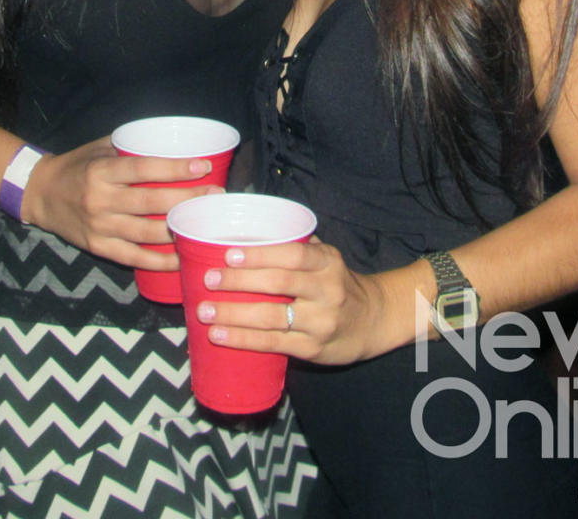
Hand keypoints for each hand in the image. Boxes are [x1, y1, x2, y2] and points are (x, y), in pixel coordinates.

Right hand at [22, 136, 222, 268]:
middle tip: (215, 196)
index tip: (202, 167)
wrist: (40, 194)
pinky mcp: (98, 247)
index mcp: (101, 172)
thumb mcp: (98, 148)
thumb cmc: (76, 166)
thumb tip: (170, 140)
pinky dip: (159, 261)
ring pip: (146, 233)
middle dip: (186, 200)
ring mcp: (99, 227)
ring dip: (179, 230)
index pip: (143, 169)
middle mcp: (100, 200)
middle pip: (151, 203)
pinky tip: (182, 259)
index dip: (174, 169)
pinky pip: (134, 258)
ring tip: (204, 223)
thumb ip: (129, 147)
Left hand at [195, 238, 389, 364]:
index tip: (229, 253)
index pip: (293, 254)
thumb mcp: (326, 259)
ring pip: (272, 318)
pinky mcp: (312, 349)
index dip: (260, 254)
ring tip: (205, 311)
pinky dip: (242, 340)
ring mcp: (321, 322)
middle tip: (209, 280)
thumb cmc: (336, 283)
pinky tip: (219, 337)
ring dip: (233, 314)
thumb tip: (247, 228)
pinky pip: (273, 344)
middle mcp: (327, 291)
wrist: (372, 321)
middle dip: (239, 281)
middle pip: (279, 284)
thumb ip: (295, 244)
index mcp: (327, 262)